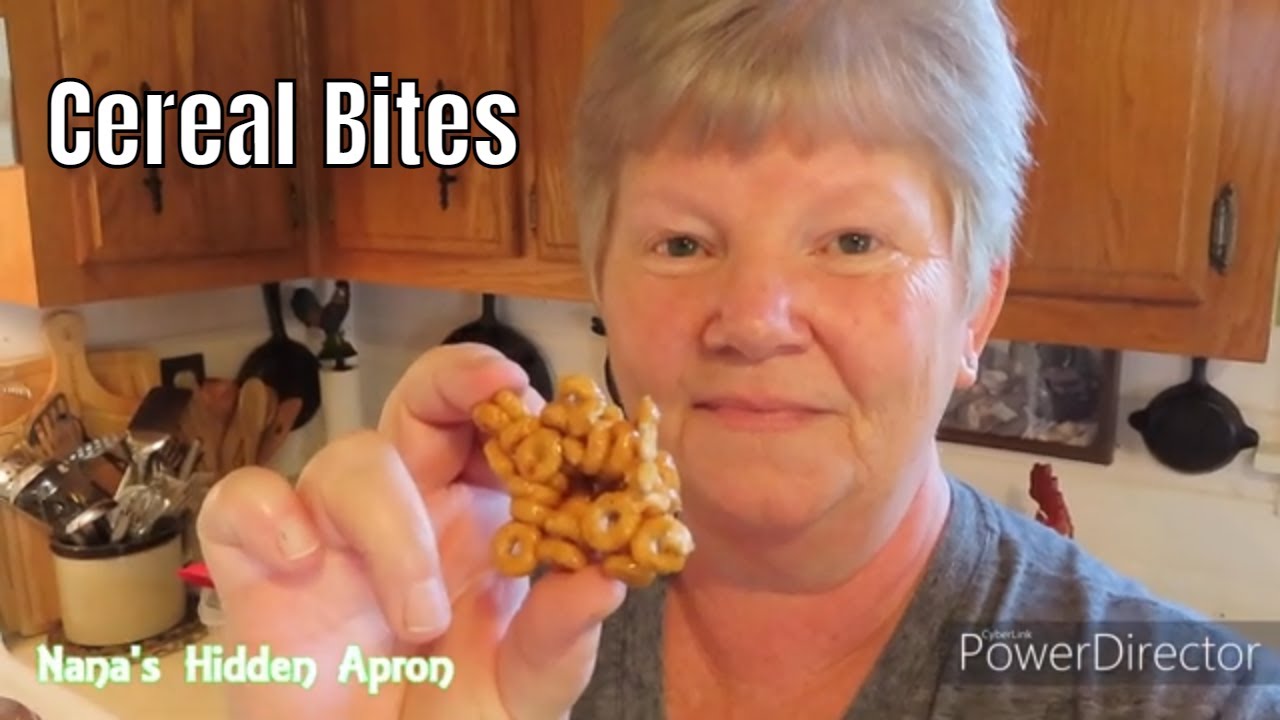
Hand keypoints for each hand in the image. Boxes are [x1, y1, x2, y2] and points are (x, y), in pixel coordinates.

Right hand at [197, 344, 626, 718]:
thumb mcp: (521, 694)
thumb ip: (558, 641)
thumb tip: (609, 581)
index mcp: (479, 522)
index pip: (499, 433)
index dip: (525, 410)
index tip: (556, 410)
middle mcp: (410, 510)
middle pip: (422, 402)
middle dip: (458, 380)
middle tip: (500, 390)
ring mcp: (332, 531)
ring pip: (351, 459)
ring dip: (393, 527)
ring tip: (422, 622)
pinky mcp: (258, 564)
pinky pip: (241, 502)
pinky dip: (266, 513)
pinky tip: (299, 557)